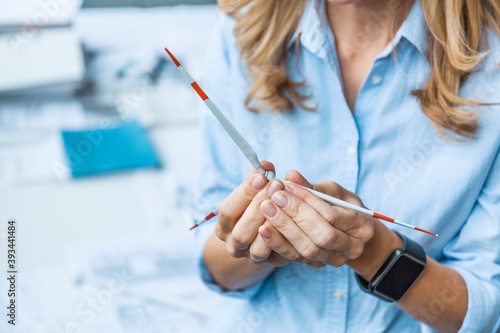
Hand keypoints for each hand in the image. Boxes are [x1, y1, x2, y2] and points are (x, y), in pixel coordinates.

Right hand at [214, 162, 323, 266]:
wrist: (276, 230)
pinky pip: (277, 257)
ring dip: (273, 224)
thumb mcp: (260, 190)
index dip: (244, 192)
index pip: (228, 209)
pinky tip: (294, 221)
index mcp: (224, 224)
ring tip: (285, 203)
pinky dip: (285, 239)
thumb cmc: (265, 202)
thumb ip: (262, 179)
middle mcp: (234, 243)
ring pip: (257, 248)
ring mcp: (251, 256)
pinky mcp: (271, 262)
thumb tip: (266, 166)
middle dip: (259, 207)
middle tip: (277, 185)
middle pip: (241, 231)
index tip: (261, 175)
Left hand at [258, 170, 374, 266]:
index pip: (332, 215)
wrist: (346, 231)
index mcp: (362, 226)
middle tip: (273, 198)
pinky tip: (264, 229)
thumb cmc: (339, 205)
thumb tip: (291, 175)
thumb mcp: (332, 191)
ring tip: (266, 210)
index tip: (286, 186)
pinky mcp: (317, 265)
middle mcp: (352, 248)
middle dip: (295, 215)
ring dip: (284, 230)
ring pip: (307, 250)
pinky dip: (279, 243)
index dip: (307, 201)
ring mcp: (334, 260)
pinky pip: (296, 258)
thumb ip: (312, 186)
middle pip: (321, 235)